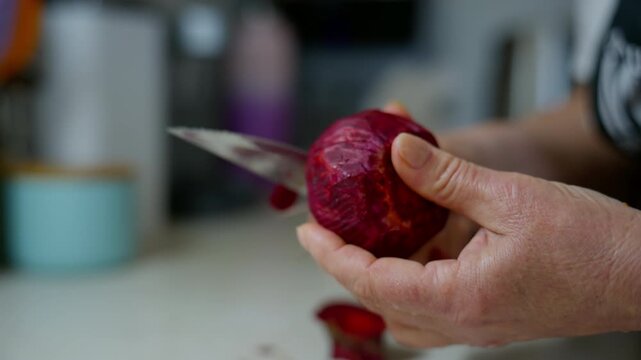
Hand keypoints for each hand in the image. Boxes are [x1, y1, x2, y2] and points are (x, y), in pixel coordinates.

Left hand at [297, 132, 640, 347]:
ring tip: (370, 235)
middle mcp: (463, 322)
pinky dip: (412, 280)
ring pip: (404, 313)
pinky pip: (433, 309)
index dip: (332, 254)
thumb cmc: (591, 242)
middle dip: (348, 265)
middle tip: (331, 229)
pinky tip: (419, 247)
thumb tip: (398, 152)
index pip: (372, 281)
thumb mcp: (510, 195)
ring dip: (379, 276)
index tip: (308, 230)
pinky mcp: (490, 318)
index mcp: (460, 297)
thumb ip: (446, 176)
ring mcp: (477, 326)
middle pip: (381, 301)